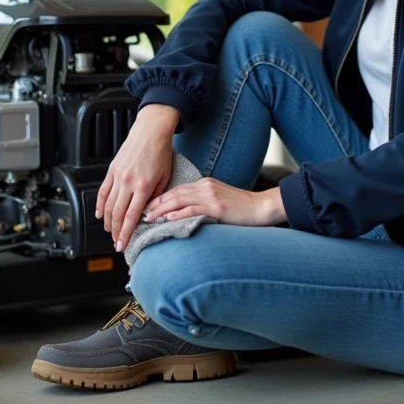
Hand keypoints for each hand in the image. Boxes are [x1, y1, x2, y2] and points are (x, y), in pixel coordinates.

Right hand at [97, 104, 177, 251]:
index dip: (125, 233)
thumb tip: (147, 214)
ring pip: (107, 205)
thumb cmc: (161, 152)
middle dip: (115, 231)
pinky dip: (99, 205)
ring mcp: (117, 176)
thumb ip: (156, 197)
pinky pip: (103, 191)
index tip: (122, 244)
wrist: (151, 131)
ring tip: (109, 232)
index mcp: (143, 186)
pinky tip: (99, 214)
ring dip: (107, 221)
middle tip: (116, 242)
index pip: (131, 217)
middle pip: (117, 214)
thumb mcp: (164, 177)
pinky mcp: (111, 170)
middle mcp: (128, 182)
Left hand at [143, 178, 287, 227]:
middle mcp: (205, 187)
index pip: (176, 190)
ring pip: (179, 200)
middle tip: (141, 214)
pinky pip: (193, 209)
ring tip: (148, 218)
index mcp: (205, 184)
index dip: (159, 199)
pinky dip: (178, 213)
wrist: (262, 207)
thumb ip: (202, 205)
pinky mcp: (217, 207)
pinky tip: (168, 219)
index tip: (147, 208)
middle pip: (173, 193)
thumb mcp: (219, 203)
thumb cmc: (242, 209)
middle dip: (155, 204)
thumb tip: (181, 215)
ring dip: (161, 209)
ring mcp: (211, 196)